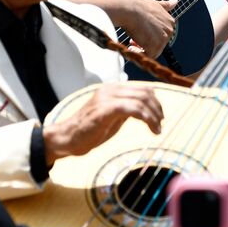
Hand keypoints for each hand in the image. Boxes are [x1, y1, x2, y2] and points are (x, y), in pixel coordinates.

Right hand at [42, 82, 163, 165]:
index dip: (156, 102)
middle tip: (160, 124)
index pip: (143, 88)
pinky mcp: (104, 109)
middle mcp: (110, 89)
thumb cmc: (89, 130)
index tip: (160, 117)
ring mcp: (107, 98)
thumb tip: (146, 109)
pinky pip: (133, 109)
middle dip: (157, 109)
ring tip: (157, 129)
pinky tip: (151, 130)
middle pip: (145, 93)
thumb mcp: (113, 116)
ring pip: (141, 100)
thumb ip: (127, 109)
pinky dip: (147, 119)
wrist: (67, 138)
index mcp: (113, 89)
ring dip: (154, 116)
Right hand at [116, 0, 177, 57]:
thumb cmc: (138, 6)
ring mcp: (163, 39)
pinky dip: (138, 53)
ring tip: (131, 43)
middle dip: (144, 42)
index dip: (149, 35)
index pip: (160, 34)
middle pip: (157, 43)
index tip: (139, 31)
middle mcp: (169, 30)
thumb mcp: (155, 4)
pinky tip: (131, 48)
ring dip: (141, 48)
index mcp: (170, 22)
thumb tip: (176, 0)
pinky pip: (148, 56)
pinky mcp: (155, 46)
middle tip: (133, 38)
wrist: (128, 9)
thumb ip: (166, 6)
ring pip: (153, 50)